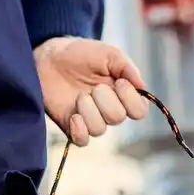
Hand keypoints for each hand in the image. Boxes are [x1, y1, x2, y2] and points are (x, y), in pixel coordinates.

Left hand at [34, 37, 148, 145]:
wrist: (50, 58)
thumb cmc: (81, 54)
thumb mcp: (108, 54)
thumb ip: (127, 67)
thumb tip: (142, 86)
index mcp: (122, 94)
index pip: (139, 111)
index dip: (130, 99)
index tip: (119, 82)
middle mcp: (109, 110)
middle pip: (118, 118)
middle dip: (105, 100)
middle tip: (94, 86)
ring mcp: (91, 120)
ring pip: (99, 129)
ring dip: (88, 110)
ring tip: (80, 96)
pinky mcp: (73, 127)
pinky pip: (83, 140)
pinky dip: (79, 130)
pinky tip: (73, 115)